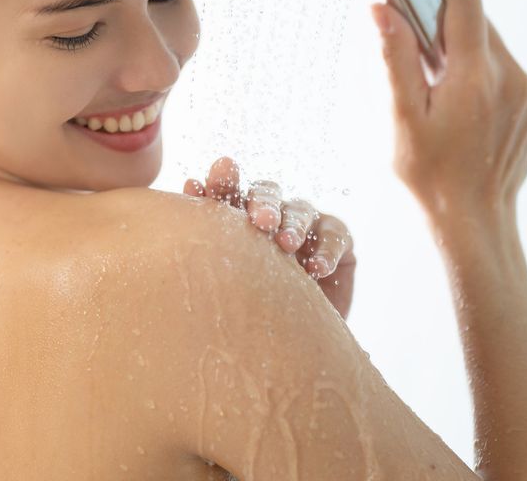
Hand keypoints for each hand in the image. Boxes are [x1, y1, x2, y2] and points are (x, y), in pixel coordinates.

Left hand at [183, 155, 355, 319]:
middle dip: (262, 204)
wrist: (296, 341)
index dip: (218, 185)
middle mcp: (272, 213)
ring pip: (300, 210)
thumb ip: (214, 239)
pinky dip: (326, 250)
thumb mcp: (232, 279)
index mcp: (239, 217)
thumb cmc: (255, 310)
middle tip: (261, 221)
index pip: (228, 192)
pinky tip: (316, 269)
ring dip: (293, 226)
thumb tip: (189, 188)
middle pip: (265, 193)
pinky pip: (335, 235)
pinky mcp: (338, 238)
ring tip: (286, 245)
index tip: (200, 185)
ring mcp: (306, 222)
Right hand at [370, 0, 526, 248]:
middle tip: (412, 48)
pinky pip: (504, 68)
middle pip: (478, 22)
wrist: (475, 218)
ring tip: (435, 87)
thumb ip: (396, 58)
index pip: (466, 2)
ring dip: (460, 50)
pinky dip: (478, 72)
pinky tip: (459, 105)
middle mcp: (510, 78)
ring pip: (491, 45)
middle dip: (442, 24)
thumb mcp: (403, 116)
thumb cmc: (431, 174)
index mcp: (474, 78)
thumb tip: (382, 10)